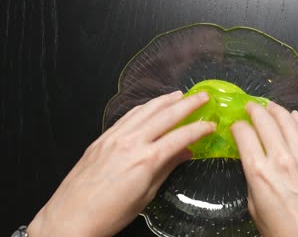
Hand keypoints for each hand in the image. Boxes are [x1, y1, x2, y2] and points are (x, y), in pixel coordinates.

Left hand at [28, 91, 215, 236]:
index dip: (199, 129)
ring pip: (145, 110)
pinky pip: (128, 115)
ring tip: (180, 94)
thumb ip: (167, 168)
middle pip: (166, 115)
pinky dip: (144, 107)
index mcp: (147, 159)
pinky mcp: (103, 137)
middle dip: (188, 104)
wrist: (70, 217)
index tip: (212, 124)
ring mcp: (115, 136)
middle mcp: (132, 141)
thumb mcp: (146, 195)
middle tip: (203, 96)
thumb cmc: (111, 214)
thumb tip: (185, 153)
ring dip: (165, 100)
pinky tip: (151, 105)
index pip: (181, 136)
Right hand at [231, 102, 297, 236]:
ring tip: (269, 106)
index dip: (237, 126)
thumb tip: (254, 163)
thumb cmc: (281, 233)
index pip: (244, 135)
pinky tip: (293, 116)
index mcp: (259, 173)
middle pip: (266, 122)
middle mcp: (281, 160)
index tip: (235, 126)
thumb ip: (253, 180)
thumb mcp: (255, 208)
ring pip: (289, 123)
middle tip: (250, 106)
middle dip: (255, 110)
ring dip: (277, 110)